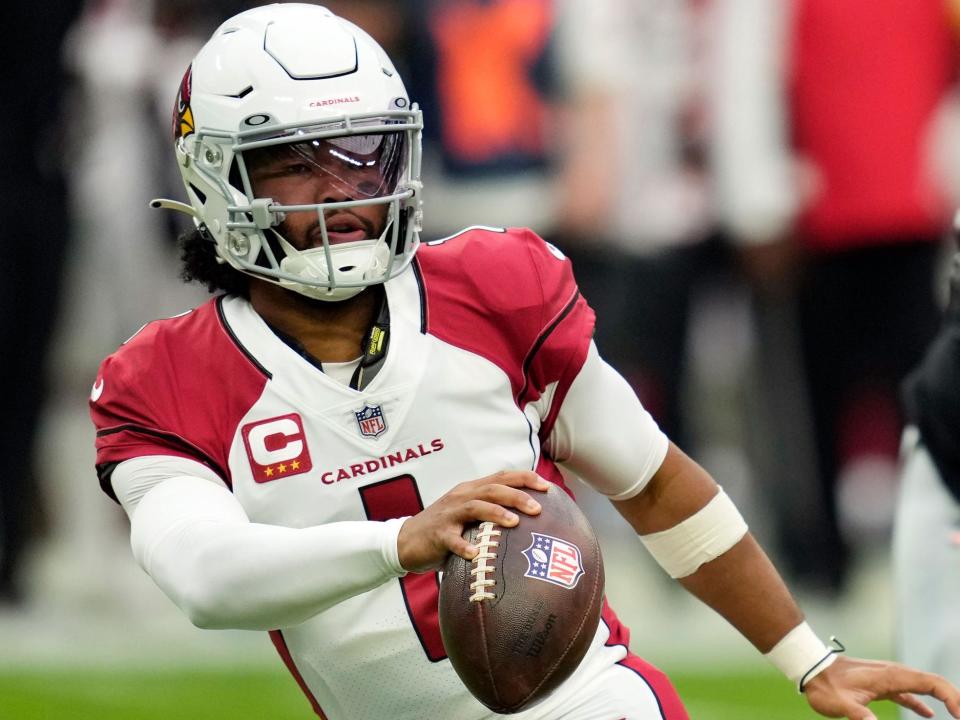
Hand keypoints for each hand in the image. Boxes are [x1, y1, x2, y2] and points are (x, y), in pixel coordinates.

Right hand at [397, 471, 549, 572]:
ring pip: (475, 507)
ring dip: (496, 513)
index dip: (525, 478)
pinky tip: (476, 554)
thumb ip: (491, 513)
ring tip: (514, 522)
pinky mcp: (438, 534)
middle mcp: (462, 497)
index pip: (502, 477)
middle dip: (517, 495)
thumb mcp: (469, 515)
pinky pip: (452, 539)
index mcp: (471, 490)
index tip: (547, 486)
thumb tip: (527, 521)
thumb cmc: (445, 529)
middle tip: (537, 508)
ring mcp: (449, 514)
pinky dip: (464, 546)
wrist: (406, 541)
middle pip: (492, 489)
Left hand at [804, 655, 959, 718]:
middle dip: (954, 698)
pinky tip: (929, 715)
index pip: (933, 683)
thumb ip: (861, 717)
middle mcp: (895, 674)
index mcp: (893, 676)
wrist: (812, 669)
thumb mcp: (843, 705)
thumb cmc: (826, 686)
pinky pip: (910, 693)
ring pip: (924, 687)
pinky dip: (922, 703)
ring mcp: (890, 678)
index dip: (953, 698)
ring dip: (941, 699)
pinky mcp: (882, 685)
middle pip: (934, 683)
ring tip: (955, 715)